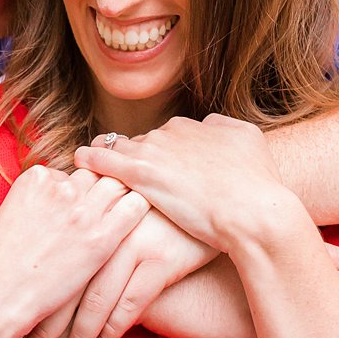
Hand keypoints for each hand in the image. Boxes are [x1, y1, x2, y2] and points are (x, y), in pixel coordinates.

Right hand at [0, 167, 147, 337]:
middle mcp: (62, 187)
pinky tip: (141, 222)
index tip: (75, 207)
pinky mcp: (102, 238)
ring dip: (121, 196)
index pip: (70, 172)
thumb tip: (29, 209)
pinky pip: (135, 207)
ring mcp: (83, 211)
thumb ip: (21, 207)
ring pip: (118, 185)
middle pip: (96, 175)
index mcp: (35, 178)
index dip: (75, 191)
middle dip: (99, 190)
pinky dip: (139, 209)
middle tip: (104, 209)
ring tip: (123, 212)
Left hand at [24, 208, 218, 337]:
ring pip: (95, 300)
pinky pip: (130, 304)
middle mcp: (108, 228)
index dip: (32, 300)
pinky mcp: (163, 260)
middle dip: (45, 330)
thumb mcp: (124, 206)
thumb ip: (93, 225)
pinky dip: (112, 330)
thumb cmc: (165, 209)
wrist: (219, 204)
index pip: (51, 263)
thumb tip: (54, 261)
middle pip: (65, 285)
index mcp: (91, 212)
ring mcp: (136, 243)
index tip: (16, 330)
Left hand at [74, 115, 292, 253]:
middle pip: (146, 142)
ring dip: (110, 159)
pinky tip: (79, 163)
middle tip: (130, 180)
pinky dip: (90, 160)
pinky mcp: (141, 173)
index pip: (172, 137)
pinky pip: (103, 159)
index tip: (161, 169)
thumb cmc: (259, 187)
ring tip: (96, 173)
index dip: (164, 154)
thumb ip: (228, 131)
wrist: (255, 211)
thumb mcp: (251, 143)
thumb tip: (212, 126)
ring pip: (122, 148)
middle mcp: (176, 131)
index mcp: (201, 126)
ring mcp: (157, 150)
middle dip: (138, 159)